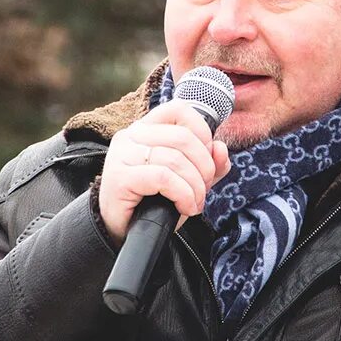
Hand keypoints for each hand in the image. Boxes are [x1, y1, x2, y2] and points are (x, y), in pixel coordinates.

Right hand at [98, 100, 231, 246]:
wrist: (122, 231)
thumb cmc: (153, 202)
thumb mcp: (187, 180)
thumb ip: (208, 164)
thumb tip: (220, 149)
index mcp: (147, 129)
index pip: (179, 109)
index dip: (202, 131)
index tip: (207, 159)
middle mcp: (131, 136)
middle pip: (183, 136)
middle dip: (204, 166)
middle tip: (204, 189)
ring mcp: (122, 155)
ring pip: (175, 159)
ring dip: (195, 186)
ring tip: (195, 203)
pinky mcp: (120, 177)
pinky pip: (163, 178)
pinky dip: (183, 194)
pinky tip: (185, 207)